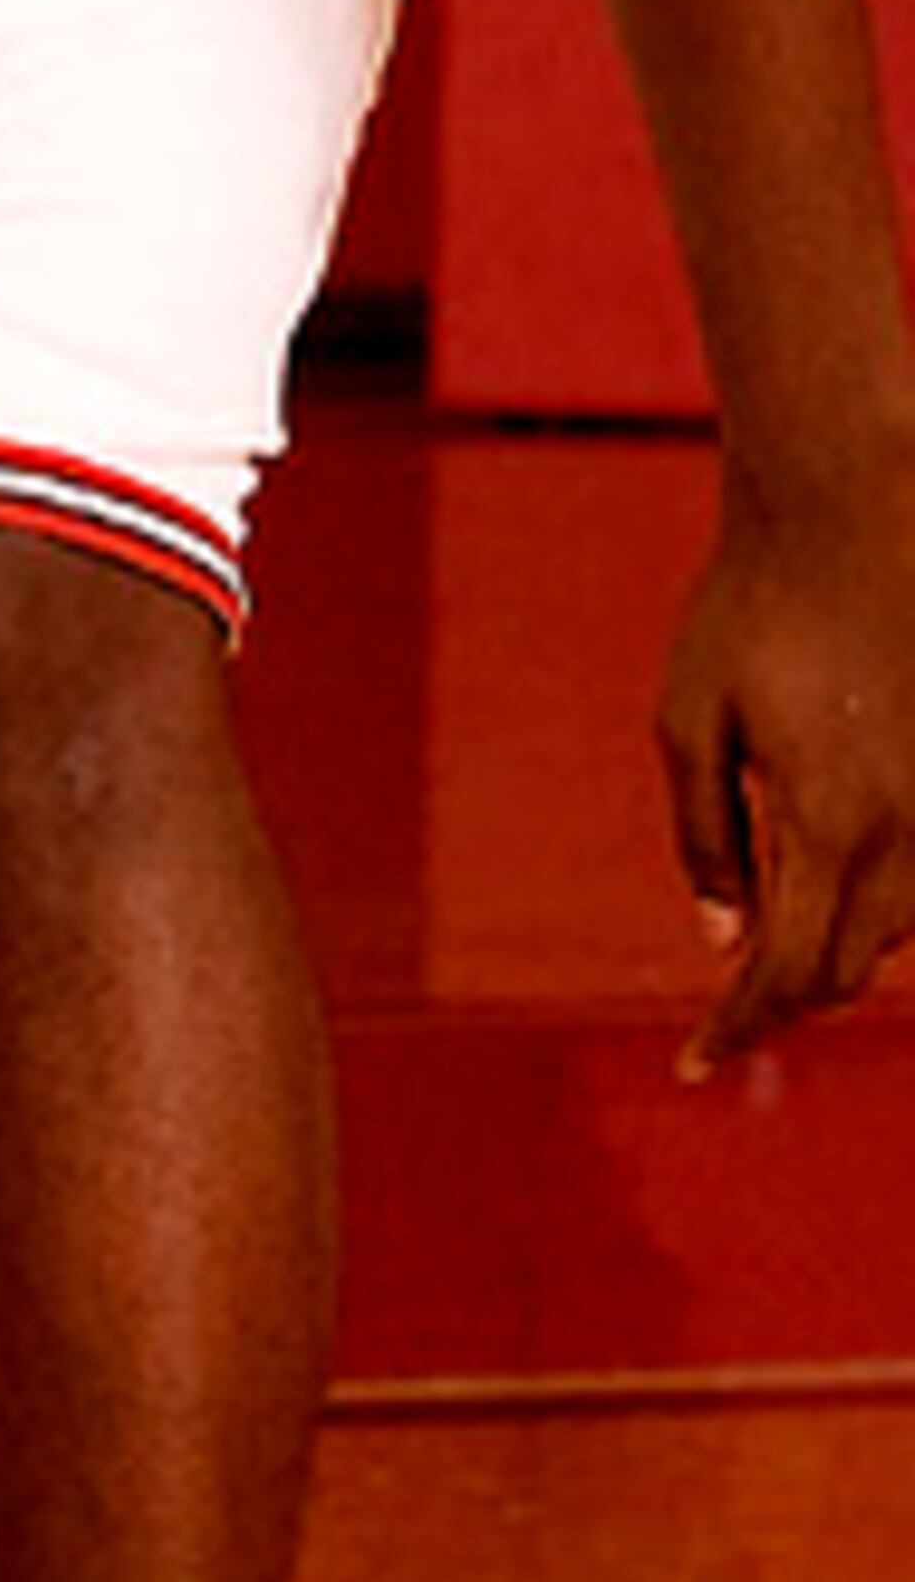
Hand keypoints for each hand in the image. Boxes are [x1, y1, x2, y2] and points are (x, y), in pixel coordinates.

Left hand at [660, 430, 914, 1072]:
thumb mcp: (688, 717)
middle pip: (848, 969)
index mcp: (832, 819)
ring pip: (893, 934)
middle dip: (782, 1004)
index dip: (741, 1027)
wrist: (852, 520)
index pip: (791, 972)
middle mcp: (907, 831)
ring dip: (829, 957)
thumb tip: (721, 940)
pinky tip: (815, 892)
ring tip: (759, 963)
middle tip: (720, 1020)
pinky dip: (868, 910)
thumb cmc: (750, 611)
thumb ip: (704, 836)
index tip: (694, 1061)